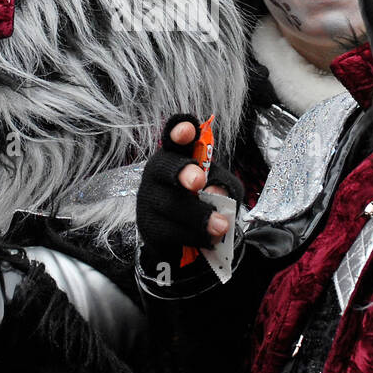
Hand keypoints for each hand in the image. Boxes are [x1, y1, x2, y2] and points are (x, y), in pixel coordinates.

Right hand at [136, 114, 241, 261]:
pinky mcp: (148, 226)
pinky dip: (194, 236)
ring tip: (221, 226)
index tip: (188, 130)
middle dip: (182, 172)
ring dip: (199, 216)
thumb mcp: (222, 190)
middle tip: (198, 181)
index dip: (179, 130)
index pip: (175, 138)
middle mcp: (158, 172)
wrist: (187, 242)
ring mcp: (149, 199)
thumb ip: (224, 186)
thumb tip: (214, 193)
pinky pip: (170, 231)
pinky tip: (209, 240)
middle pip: (165, 167)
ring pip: (171, 204)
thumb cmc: (204, 203)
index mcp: (177, 155)